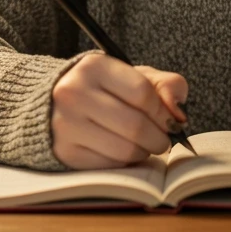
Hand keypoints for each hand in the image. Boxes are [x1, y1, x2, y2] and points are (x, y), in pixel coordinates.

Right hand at [51, 53, 188, 169]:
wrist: (52, 104)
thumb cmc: (101, 89)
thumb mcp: (130, 75)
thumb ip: (163, 84)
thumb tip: (178, 112)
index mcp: (94, 67)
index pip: (142, 93)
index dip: (164, 111)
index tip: (172, 120)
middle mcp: (74, 93)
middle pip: (135, 125)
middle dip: (159, 137)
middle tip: (164, 138)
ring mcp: (66, 124)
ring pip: (124, 149)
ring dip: (144, 152)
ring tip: (146, 145)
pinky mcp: (64, 151)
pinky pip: (109, 165)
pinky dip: (125, 162)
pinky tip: (126, 152)